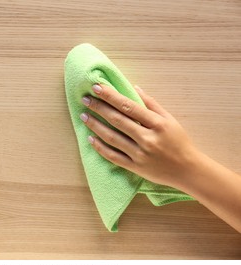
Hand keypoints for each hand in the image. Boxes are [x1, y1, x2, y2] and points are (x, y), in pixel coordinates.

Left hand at [80, 84, 198, 188]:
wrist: (187, 170)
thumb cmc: (179, 141)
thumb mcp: (169, 119)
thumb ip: (151, 103)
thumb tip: (133, 87)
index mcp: (157, 124)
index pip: (128, 106)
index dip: (111, 96)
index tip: (97, 87)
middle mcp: (147, 138)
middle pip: (117, 120)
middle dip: (99, 108)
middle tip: (85, 99)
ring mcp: (140, 154)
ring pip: (112, 138)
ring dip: (95, 126)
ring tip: (83, 115)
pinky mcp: (135, 167)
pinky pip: (113, 157)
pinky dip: (100, 148)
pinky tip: (90, 139)